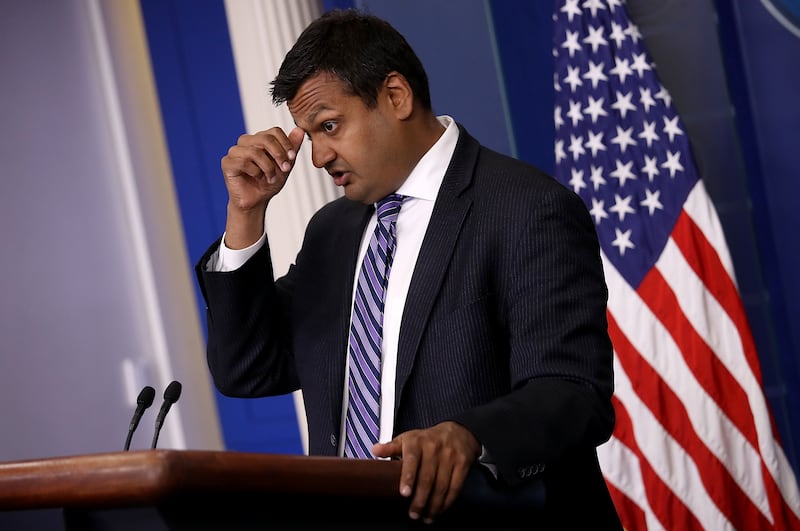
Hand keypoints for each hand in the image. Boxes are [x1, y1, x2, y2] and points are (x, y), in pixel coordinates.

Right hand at [221, 126, 304, 247]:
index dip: (286, 144)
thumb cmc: (269, 183)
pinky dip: (255, 172)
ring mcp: (235, 151)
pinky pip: (244, 162)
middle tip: (285, 168)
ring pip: (255, 151)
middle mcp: (246, 142)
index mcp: (259, 139)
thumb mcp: (285, 164)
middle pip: (266, 138)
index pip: (274, 131)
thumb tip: (300, 130)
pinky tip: (257, 178)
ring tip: (271, 178)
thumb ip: (292, 147)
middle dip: (279, 154)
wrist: (257, 201)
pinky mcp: (227, 163)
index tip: (292, 158)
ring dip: (268, 167)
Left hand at [372, 421, 480, 523]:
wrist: (457, 431)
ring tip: (426, 517)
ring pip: (442, 485)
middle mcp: (434, 448)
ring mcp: (449, 456)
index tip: (404, 493)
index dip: (408, 477)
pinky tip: (441, 509)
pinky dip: (448, 501)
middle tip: (413, 513)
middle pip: (427, 478)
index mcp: (417, 442)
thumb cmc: (428, 439)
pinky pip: (455, 486)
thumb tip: (375, 450)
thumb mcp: (407, 438)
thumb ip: (391, 447)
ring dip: (434, 505)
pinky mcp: (462, 464)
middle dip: (420, 500)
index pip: (412, 460)